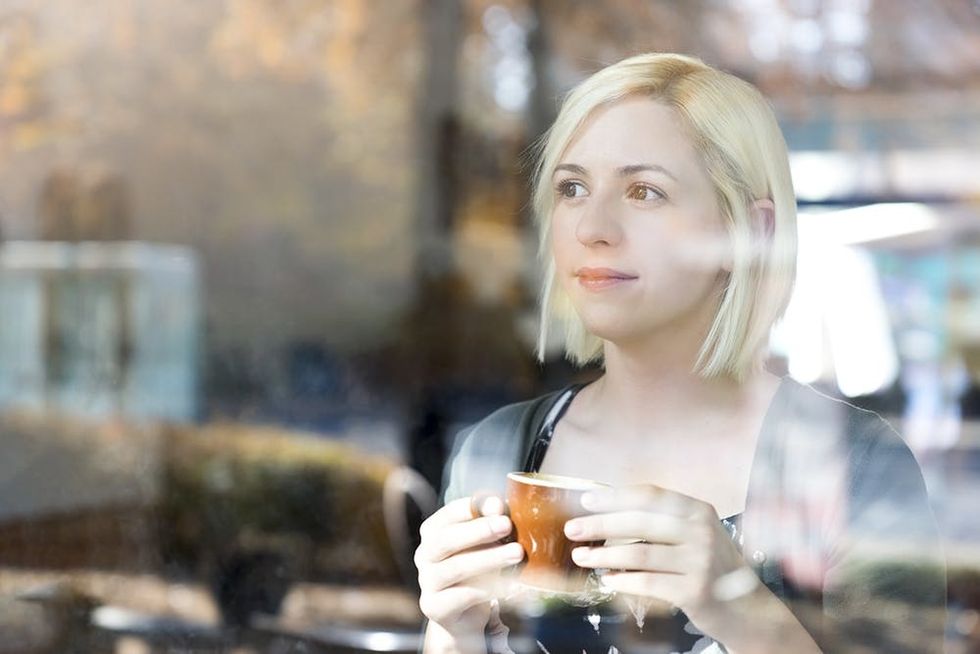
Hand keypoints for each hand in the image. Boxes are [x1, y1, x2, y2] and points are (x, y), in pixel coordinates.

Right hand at [415, 496, 523, 642]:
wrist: (464, 614)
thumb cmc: (477, 570)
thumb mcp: (483, 545)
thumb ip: (490, 526)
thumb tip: (498, 507)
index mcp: (433, 532)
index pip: (448, 514)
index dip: (472, 508)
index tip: (498, 505)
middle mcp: (425, 555)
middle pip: (446, 539)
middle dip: (479, 530)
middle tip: (507, 525)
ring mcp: (428, 582)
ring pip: (456, 567)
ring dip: (489, 558)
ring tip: (516, 553)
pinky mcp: (436, 607)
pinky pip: (464, 595)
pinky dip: (489, 588)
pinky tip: (509, 584)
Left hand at [564, 485, 757, 636]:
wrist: (748, 610)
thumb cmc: (712, 568)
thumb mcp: (695, 535)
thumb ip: (662, 522)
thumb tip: (608, 512)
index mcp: (698, 511)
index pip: (650, 495)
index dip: (615, 496)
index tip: (586, 500)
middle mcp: (702, 532)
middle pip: (639, 522)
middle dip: (600, 525)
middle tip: (572, 529)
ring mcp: (700, 562)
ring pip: (639, 554)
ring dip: (603, 555)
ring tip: (581, 556)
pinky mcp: (695, 591)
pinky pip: (647, 583)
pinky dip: (622, 581)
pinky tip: (607, 580)